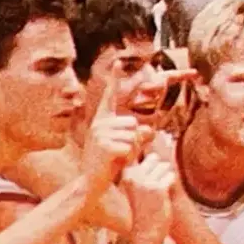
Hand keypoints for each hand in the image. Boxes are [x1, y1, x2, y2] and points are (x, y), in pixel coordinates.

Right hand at [82, 62, 153, 184]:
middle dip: (134, 140)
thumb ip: (140, 135)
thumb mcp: (127, 145)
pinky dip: (128, 157)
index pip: (110, 97)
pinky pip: (131, 147)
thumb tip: (152, 130)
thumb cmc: (111, 162)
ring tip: (116, 157)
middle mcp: (100, 122)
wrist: (92, 182)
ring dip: (131, 149)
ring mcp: (100, 133)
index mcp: (103, 120)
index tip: (118, 61)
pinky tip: (114, 162)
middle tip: (119, 151)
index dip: (115, 79)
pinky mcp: (104, 145)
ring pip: (134, 136)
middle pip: (134, 123)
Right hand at [120, 152, 176, 242]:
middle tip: (151, 190)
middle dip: (158, 172)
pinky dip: (170, 185)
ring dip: (164, 179)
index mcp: (126, 173)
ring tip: (155, 194)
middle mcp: (133, 175)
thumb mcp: (139, 181)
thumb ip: (146, 162)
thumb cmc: (145, 204)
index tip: (145, 182)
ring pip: (165, 166)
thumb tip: (161, 135)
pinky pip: (171, 176)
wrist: (146, 231)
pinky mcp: (157, 188)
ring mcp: (144, 181)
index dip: (149, 166)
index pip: (144, 154)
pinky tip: (161, 197)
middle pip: (156, 159)